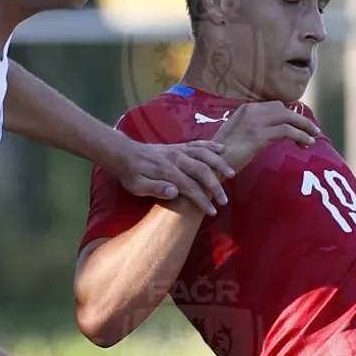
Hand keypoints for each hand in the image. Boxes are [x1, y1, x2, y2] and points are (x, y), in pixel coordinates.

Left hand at [116, 138, 233, 216]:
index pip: (190, 187)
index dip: (202, 200)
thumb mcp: (137, 186)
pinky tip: (222, 149)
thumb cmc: (130, 174)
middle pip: (202, 171)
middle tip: (224, 201)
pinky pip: (198, 144)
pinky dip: (211, 145)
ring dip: (219, 164)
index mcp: (167, 171)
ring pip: (204, 155)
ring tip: (231, 174)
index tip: (212, 212)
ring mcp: (179, 150)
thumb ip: (155, 188)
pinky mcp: (179, 146)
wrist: (124, 153)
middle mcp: (176, 158)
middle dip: (216, 186)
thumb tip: (175, 192)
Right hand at [215, 101, 320, 171]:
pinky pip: (287, 131)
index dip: (290, 115)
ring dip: (304, 127)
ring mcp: (255, 122)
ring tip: (314, 138)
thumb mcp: (239, 135)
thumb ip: (254, 128)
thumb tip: (271, 132)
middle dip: (301, 120)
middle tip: (313, 130)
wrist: (212, 163)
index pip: (276, 106)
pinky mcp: (259, 135)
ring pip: (288, 118)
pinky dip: (300, 136)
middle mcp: (251, 111)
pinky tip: (306, 143)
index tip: (301, 125)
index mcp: (246, 109)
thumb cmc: (225, 153)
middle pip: (284, 109)